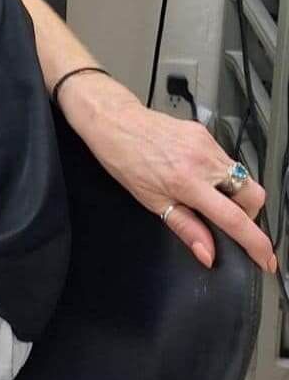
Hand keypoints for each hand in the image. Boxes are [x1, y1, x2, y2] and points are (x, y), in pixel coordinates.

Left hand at [60, 72, 274, 271]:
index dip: (256, 243)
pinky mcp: (204, 133)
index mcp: (188, 182)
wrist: (113, 120)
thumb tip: (207, 252)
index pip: (235, 219)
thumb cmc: (123, 158)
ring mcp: (206, 144)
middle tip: (226, 220)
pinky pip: (225, 159)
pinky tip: (196, 174)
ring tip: (204, 195)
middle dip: (248, 214)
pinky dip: (219, 173)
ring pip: (241, 176)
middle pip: (253, 195)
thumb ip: (185, 227)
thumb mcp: (150, 200)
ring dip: (232, 193)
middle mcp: (203, 161)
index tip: (266, 258)